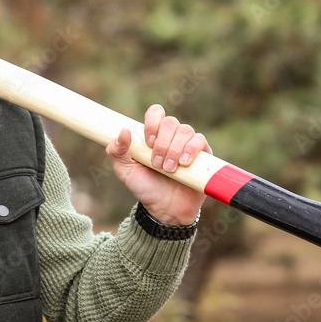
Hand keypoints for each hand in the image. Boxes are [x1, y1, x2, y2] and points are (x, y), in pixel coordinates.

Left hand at [105, 104, 210, 225]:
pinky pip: (200, 141)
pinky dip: (191, 149)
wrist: (165, 208)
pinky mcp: (203, 155)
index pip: (156, 113)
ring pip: (185, 130)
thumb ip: (117, 151)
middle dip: (162, 143)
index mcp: (152, 135)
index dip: (152, 123)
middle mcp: (171, 136)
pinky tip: (183, 163)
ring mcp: (187, 144)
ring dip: (174, 149)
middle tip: (157, 164)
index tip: (148, 142)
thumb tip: (124, 131)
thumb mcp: (125, 170)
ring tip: (168, 169)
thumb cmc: (145, 187)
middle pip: (170, 122)